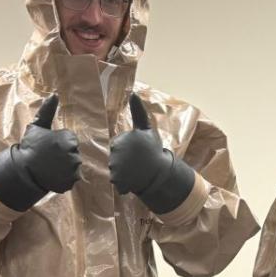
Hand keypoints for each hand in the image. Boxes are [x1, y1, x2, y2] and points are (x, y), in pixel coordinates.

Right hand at [0, 94, 81, 211]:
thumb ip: (47, 111)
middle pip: (74, 153)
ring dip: (65, 167)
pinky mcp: (71, 181)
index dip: (60, 144)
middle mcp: (74, 154)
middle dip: (64, 155)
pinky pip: (72, 179)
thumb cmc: (29, 147)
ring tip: (50, 168)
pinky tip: (53, 176)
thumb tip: (55, 94)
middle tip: (49, 159)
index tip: (49, 148)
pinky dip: (64, 179)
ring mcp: (73, 169)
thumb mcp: (37, 126)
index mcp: (69, 139)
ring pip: (74, 166)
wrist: (22, 171)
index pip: (71, 141)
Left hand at [109, 93, 195, 213]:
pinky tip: (134, 181)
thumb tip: (133, 93)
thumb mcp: (147, 129)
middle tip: (138, 162)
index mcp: (122, 137)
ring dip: (123, 172)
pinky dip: (123, 183)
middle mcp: (116, 151)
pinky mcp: (116, 180)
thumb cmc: (153, 150)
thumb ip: (138, 112)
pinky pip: (116, 181)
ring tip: (136, 172)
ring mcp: (116, 166)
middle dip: (124, 160)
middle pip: (114, 157)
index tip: (139, 152)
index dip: (128, 149)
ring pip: (114, 169)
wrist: (161, 173)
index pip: (117, 144)